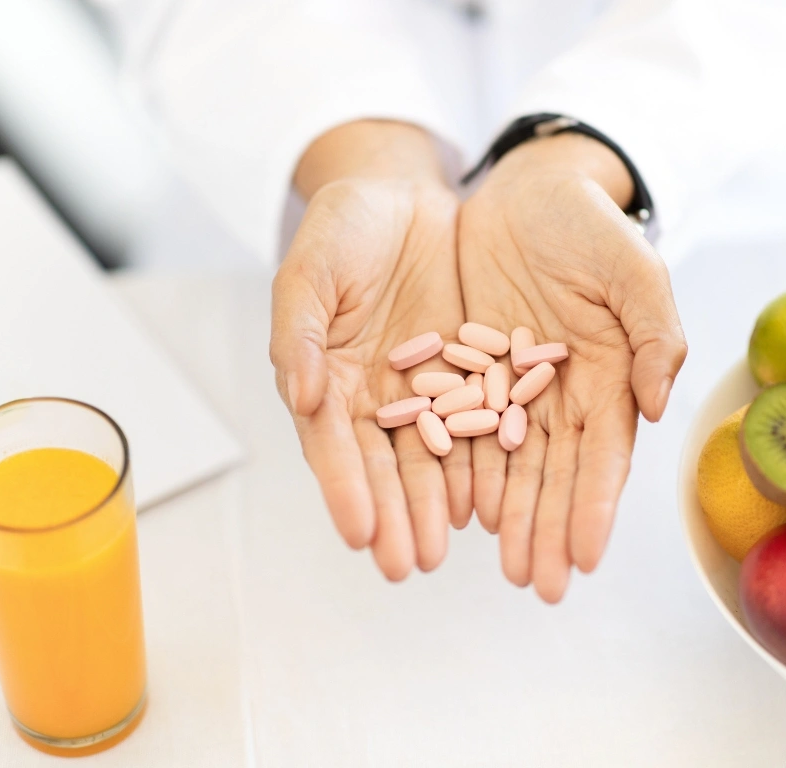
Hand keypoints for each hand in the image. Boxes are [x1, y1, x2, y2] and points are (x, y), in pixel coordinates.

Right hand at [270, 121, 470, 579]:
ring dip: (433, 507)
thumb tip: (302, 392)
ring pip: (429, 458)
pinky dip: (478, 464)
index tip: (358, 534)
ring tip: (443, 552)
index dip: (344, 489)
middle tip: (406, 566)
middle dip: (393, 517)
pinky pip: (475, 423)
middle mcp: (372, 396)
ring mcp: (421, 389)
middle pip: (382, 466)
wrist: (403, 195)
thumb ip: (300, 330)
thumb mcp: (311, 269)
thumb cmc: (344, 227)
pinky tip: (486, 502)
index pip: (331, 444)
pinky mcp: (466, 373)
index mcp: (326, 376)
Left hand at [458, 133, 687, 602]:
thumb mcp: (634, 270)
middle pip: (554, 472)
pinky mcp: (466, 368)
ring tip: (506, 565)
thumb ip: (655, 333)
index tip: (586, 557)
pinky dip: (462, 469)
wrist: (529, 190)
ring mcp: (511, 386)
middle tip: (540, 583)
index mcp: (608, 377)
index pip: (603, 454)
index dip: (595, 505)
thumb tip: (657, 405)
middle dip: (549, 528)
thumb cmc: (590, 226)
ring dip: (510, 516)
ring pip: (509, 463)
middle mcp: (560, 394)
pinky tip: (458, 510)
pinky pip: (460, 427)